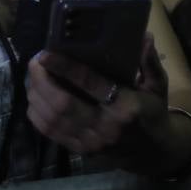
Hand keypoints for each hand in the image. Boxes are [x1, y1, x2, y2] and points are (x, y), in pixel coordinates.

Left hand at [26, 33, 171, 168]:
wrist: (153, 152)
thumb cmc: (153, 112)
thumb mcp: (158, 86)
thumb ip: (150, 62)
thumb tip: (145, 37)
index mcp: (125, 106)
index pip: (90, 84)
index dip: (65, 67)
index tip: (46, 53)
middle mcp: (105, 126)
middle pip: (63, 103)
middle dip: (42, 80)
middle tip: (35, 62)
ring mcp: (91, 142)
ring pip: (53, 119)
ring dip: (36, 96)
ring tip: (32, 76)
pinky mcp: (81, 151)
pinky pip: (52, 133)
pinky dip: (38, 115)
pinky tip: (34, 98)